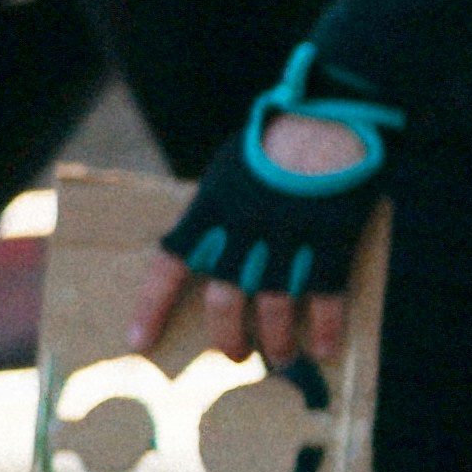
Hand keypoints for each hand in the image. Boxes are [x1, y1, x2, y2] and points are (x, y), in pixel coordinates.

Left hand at [151, 47, 400, 368]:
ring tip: (280, 357)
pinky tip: (326, 348)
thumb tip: (217, 248)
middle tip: (235, 354)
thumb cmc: (281, 136)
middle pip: (226, 301)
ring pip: (275, 309)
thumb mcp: (233, 169)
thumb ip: (221, 210)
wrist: (334, 114)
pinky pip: (326, 298)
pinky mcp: (331, 242)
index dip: (151, 309)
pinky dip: (326, 328)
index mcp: (211, 209)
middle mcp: (244, 231)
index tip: (138, 343)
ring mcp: (289, 240)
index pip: (169, 268)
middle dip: (228, 337)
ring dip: (276, 342)